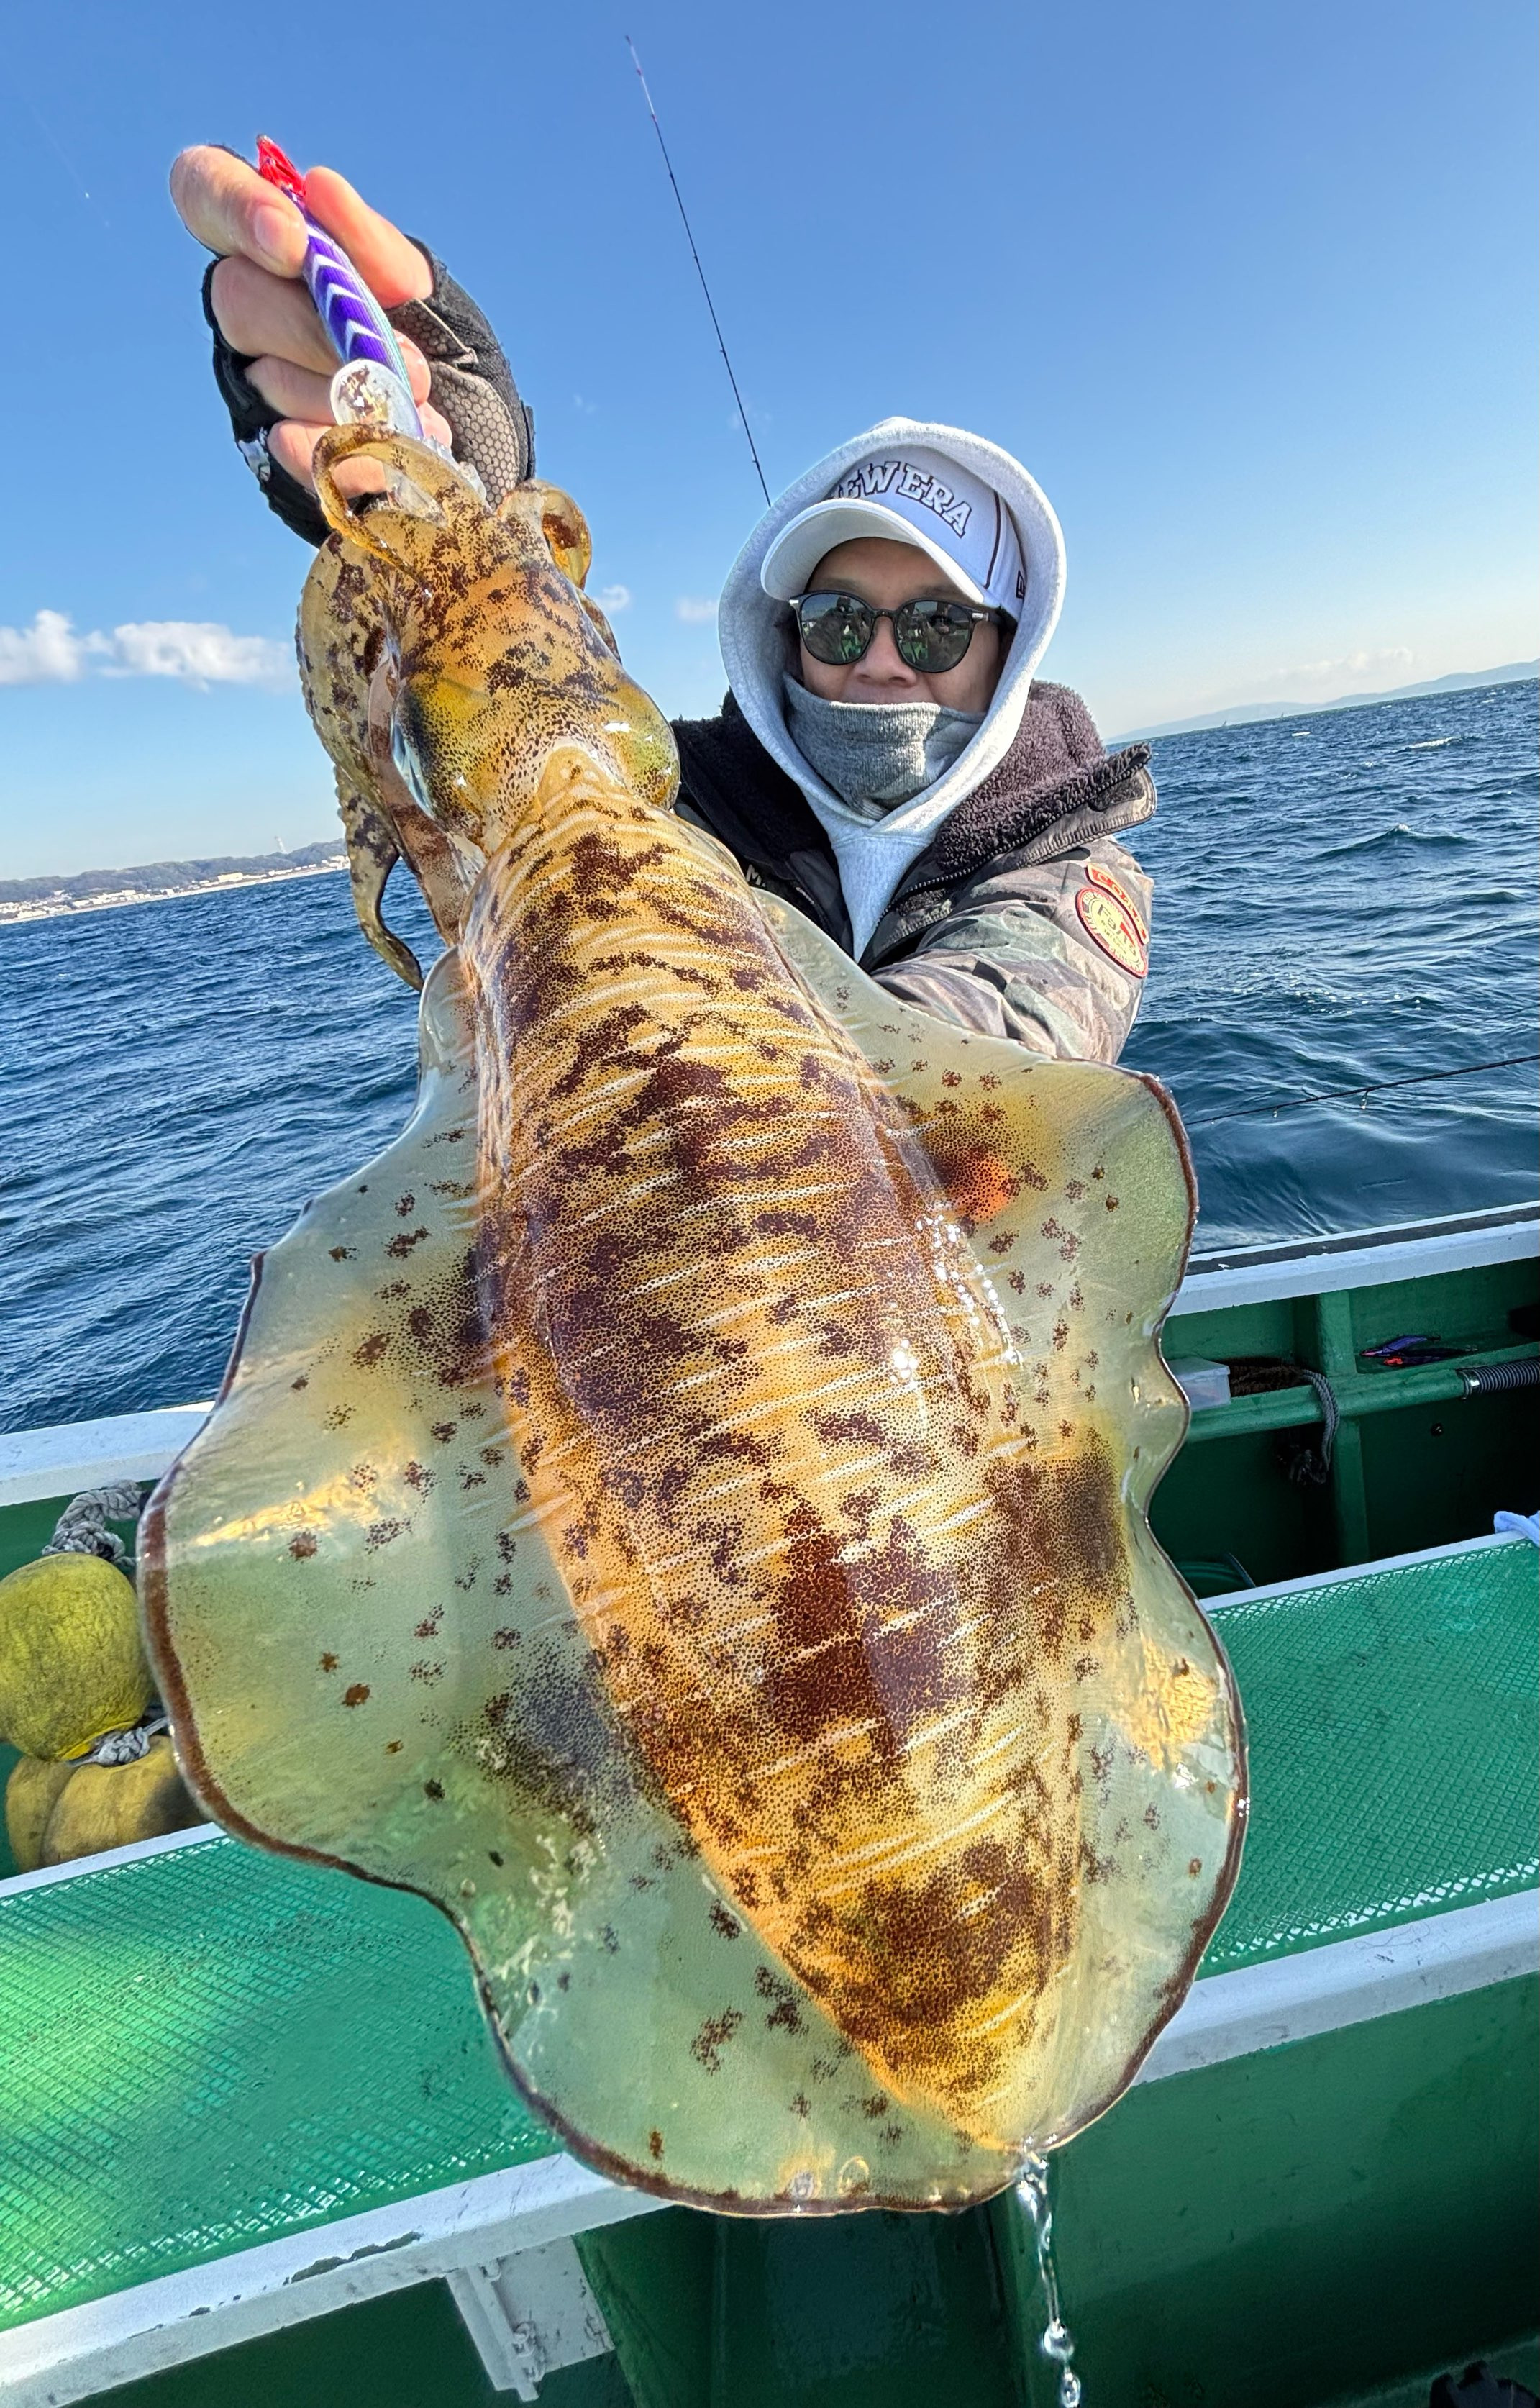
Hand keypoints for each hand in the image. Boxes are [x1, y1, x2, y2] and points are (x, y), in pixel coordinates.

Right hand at [170, 147, 453, 495]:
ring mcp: (255, 377)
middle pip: (238, 297)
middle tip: (392, 357)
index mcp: (276, 244)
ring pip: (266, 375)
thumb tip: (320, 186)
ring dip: (344, 392)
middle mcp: (250, 306)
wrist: (467, 436)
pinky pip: (288, 444)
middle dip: (317, 329)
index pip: (205, 189)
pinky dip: (340, 445)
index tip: (294, 242)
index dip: (234, 207)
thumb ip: (374, 246)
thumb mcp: (421, 289)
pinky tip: (381, 450)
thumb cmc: (435, 345)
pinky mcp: (274, 445)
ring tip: (411, 403)